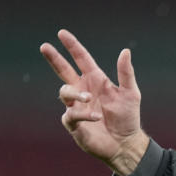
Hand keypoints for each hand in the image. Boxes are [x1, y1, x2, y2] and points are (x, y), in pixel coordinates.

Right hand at [39, 29, 148, 174]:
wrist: (126, 143)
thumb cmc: (128, 117)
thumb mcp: (130, 93)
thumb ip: (126, 73)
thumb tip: (125, 51)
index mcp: (96, 80)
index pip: (81, 59)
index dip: (72, 46)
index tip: (62, 33)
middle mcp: (83, 91)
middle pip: (63, 71)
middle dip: (54, 59)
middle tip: (44, 47)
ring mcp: (76, 106)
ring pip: (65, 92)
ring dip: (76, 93)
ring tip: (88, 97)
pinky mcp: (74, 123)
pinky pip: (72, 114)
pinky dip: (84, 114)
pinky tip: (96, 117)